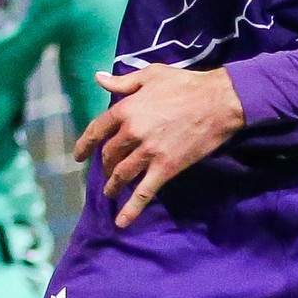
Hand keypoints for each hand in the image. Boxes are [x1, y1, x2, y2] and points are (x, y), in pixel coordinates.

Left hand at [73, 64, 245, 226]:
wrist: (219, 101)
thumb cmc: (186, 84)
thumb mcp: (151, 74)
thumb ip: (123, 82)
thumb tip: (98, 79)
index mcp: (126, 109)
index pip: (96, 130)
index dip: (84, 145)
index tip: (78, 156)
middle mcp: (132, 133)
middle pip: (109, 155)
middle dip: (105, 165)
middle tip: (107, 171)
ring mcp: (148, 153)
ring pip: (121, 175)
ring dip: (113, 186)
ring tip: (111, 192)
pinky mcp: (165, 168)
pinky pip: (143, 192)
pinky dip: (131, 209)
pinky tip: (122, 222)